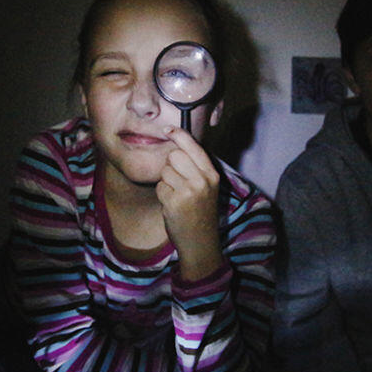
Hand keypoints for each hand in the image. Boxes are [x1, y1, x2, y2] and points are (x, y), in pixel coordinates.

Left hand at [156, 126, 223, 280]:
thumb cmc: (201, 213)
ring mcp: (188, 191)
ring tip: (176, 196)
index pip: (193, 146)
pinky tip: (172, 205)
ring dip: (166, 182)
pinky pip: (160, 187)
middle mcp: (202, 181)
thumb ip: (197, 168)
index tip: (167, 129)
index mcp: (212, 175)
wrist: (200, 242)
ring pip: (165, 171)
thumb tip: (177, 145)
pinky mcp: (174, 202)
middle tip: (177, 182)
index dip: (178, 135)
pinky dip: (162, 195)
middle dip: (170, 166)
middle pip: (174, 156)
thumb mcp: (207, 188)